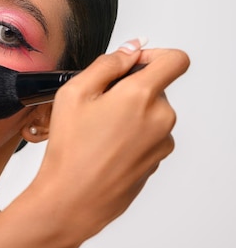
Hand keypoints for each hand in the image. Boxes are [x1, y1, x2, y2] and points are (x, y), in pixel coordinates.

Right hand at [31, 39, 189, 237]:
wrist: (74, 197)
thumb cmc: (71, 148)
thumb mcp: (75, 92)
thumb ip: (107, 63)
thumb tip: (130, 50)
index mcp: (142, 95)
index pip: (175, 59)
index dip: (153, 55)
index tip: (132, 63)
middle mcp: (161, 118)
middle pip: (155, 88)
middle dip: (129, 89)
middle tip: (96, 105)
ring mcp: (162, 142)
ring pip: (150, 113)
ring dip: (129, 113)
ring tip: (97, 130)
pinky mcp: (156, 160)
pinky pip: (148, 136)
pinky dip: (130, 134)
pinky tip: (104, 147)